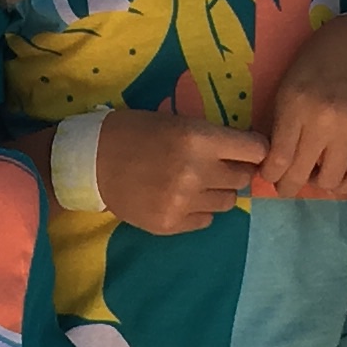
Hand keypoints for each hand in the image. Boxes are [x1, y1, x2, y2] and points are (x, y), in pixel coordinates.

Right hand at [93, 106, 270, 234]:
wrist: (91, 162)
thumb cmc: (136, 132)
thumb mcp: (178, 122)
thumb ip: (212, 139)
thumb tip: (250, 155)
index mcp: (199, 139)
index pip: (255, 150)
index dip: (254, 150)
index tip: (249, 151)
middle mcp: (196, 172)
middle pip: (243, 178)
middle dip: (234, 171)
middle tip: (214, 165)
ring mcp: (184, 202)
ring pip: (228, 202)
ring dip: (217, 192)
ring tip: (194, 182)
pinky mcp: (171, 224)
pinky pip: (206, 220)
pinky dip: (198, 210)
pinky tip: (178, 197)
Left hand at [257, 15, 346, 200]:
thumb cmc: (321, 58)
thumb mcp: (290, 83)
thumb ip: (282, 121)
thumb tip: (273, 160)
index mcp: (295, 105)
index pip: (278, 159)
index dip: (271, 176)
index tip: (270, 175)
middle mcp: (324, 121)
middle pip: (300, 176)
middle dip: (289, 186)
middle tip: (287, 184)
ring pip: (330, 181)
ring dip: (318, 184)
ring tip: (316, 174)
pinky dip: (346, 184)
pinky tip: (338, 177)